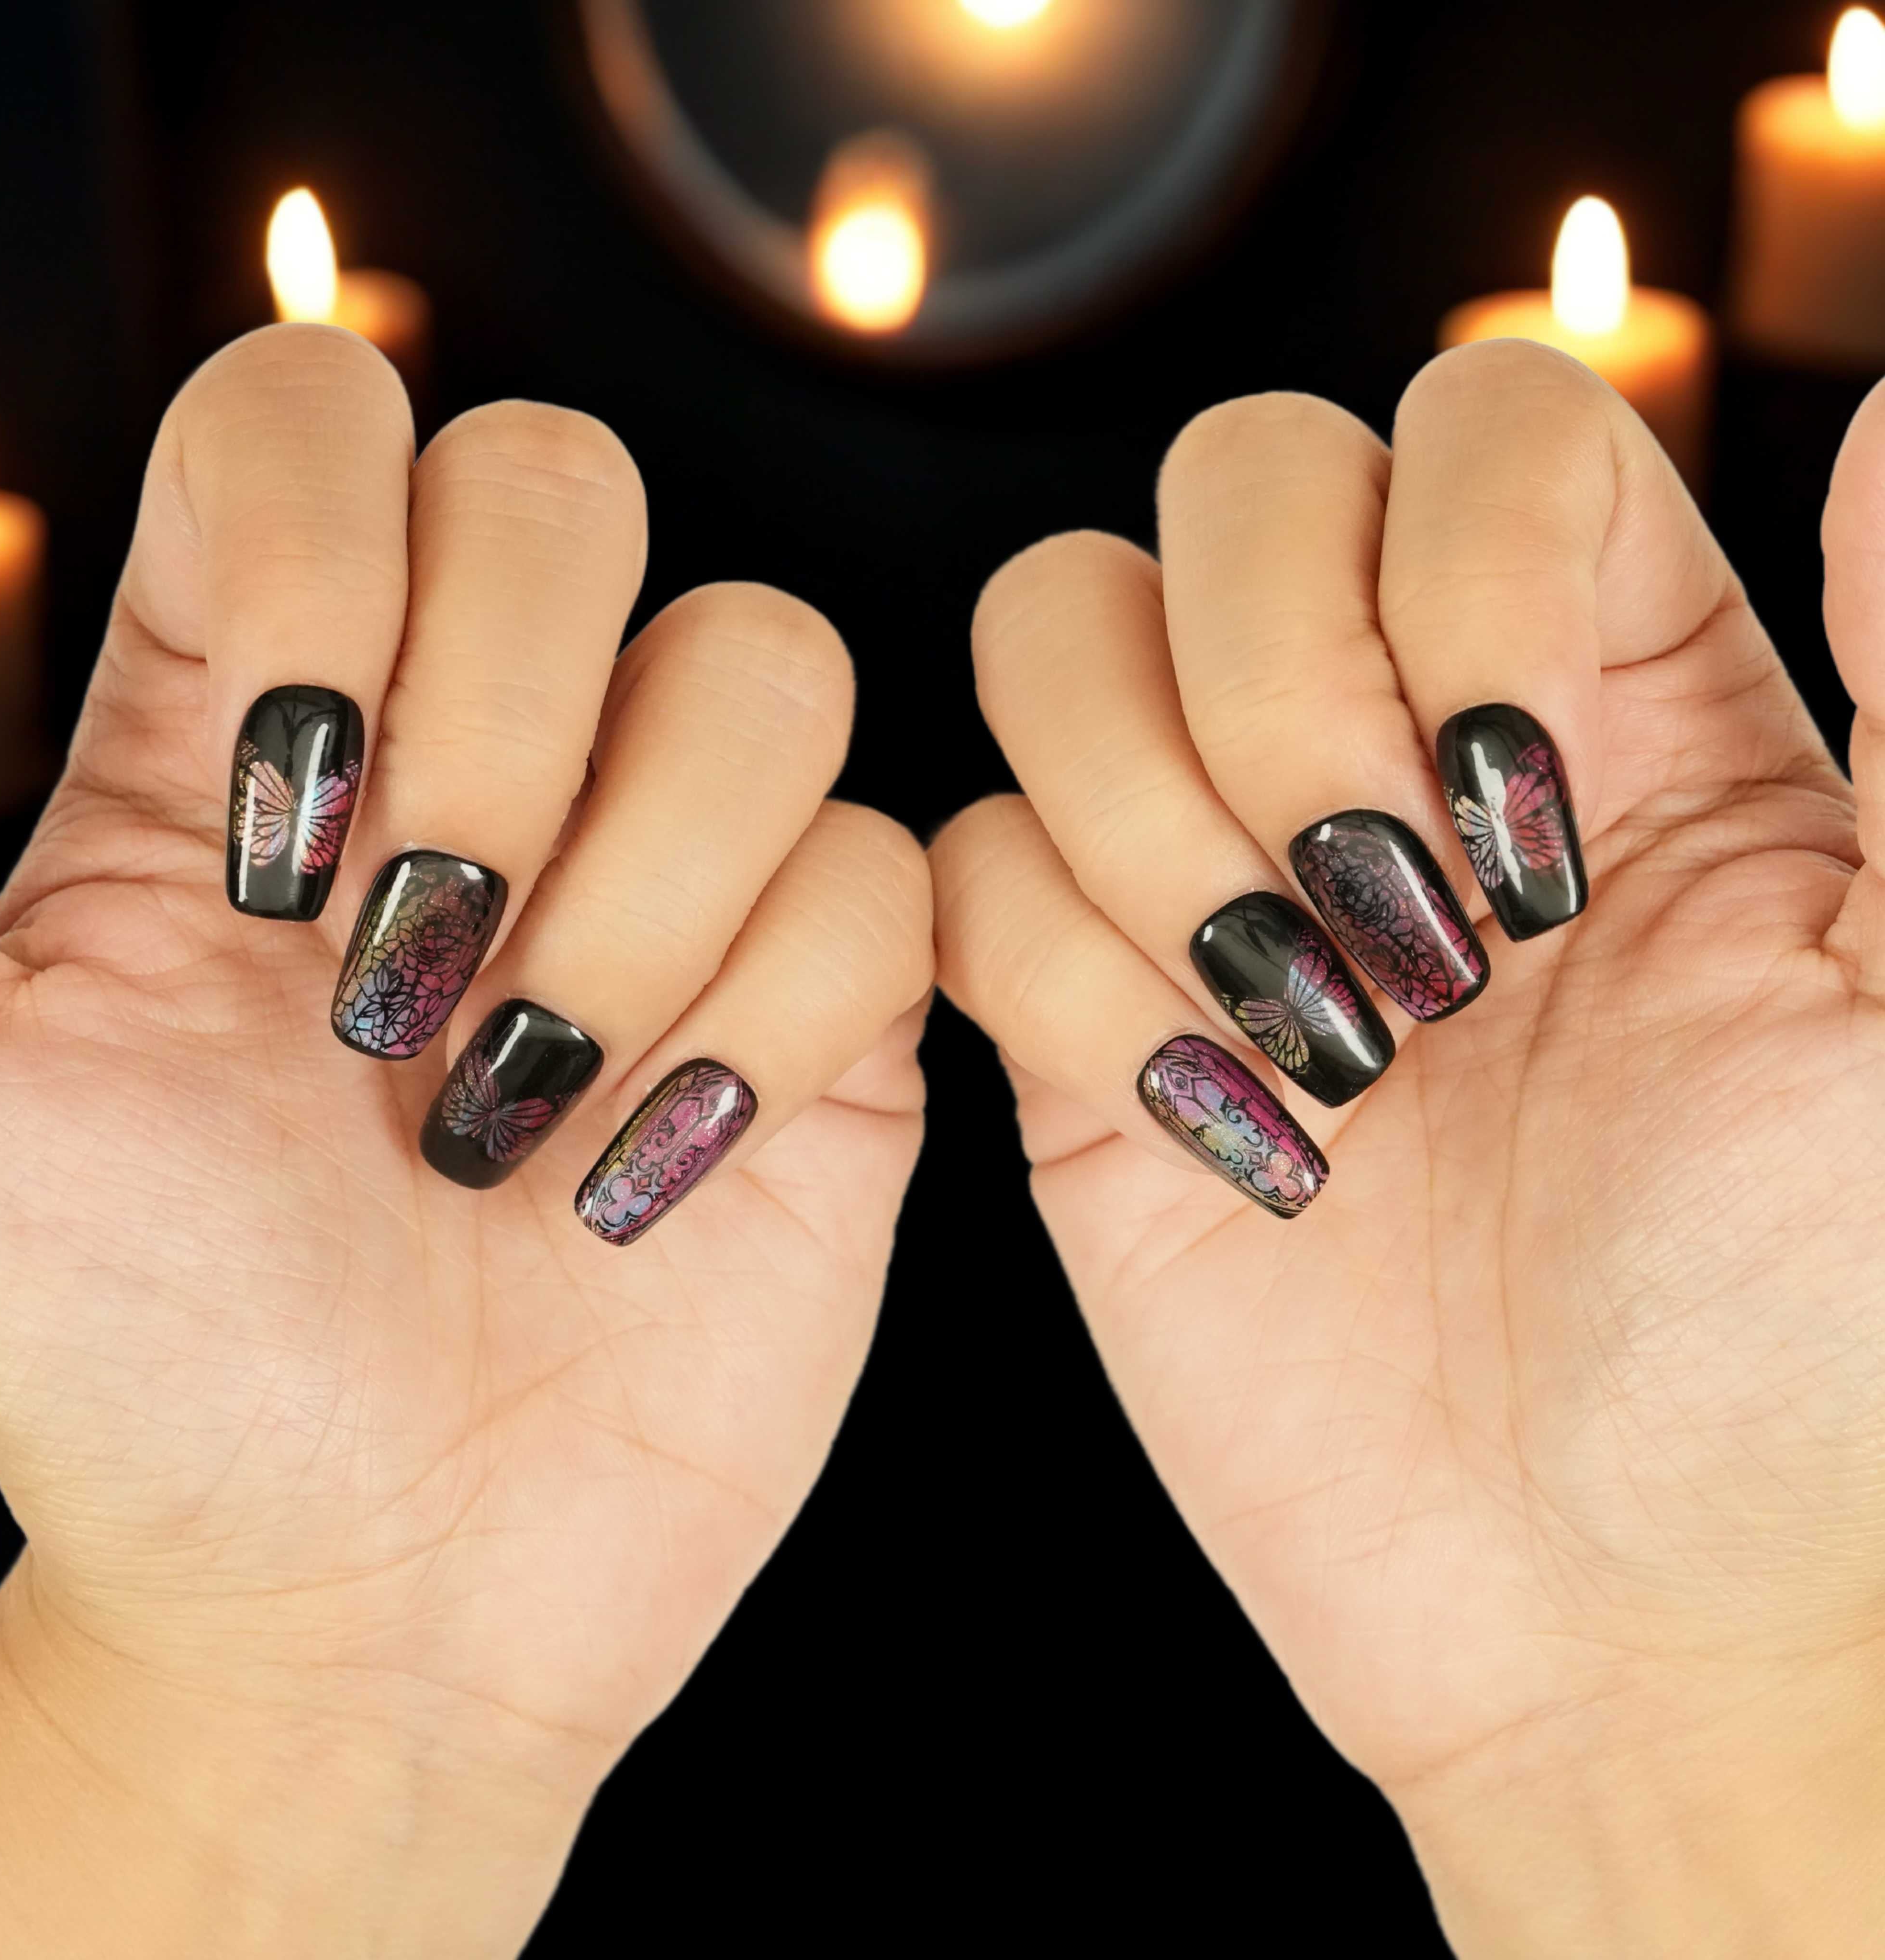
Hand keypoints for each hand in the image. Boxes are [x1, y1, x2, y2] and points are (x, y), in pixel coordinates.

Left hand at [0, 326, 929, 1955]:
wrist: (363, 1597)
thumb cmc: (136, 1366)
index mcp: (266, 721)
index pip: (320, 417)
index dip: (325, 549)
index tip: (281, 826)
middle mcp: (489, 748)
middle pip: (569, 485)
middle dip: (500, 734)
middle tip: (406, 986)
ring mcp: (679, 864)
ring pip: (766, 661)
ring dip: (647, 898)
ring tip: (529, 1098)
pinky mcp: (827, 996)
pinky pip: (882, 873)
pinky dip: (767, 1024)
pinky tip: (649, 1173)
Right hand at [933, 344, 1884, 1954]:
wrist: (1613, 1601)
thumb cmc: (1809, 1334)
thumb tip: (1882, 418)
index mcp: (1608, 687)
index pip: (1470, 420)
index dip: (1458, 575)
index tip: (1529, 832)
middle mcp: (1390, 732)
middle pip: (1228, 481)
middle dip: (1277, 696)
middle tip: (1397, 938)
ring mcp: (1208, 865)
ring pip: (1050, 630)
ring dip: (1149, 829)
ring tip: (1301, 1033)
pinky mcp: (1075, 1010)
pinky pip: (966, 872)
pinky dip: (1067, 991)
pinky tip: (1214, 1130)